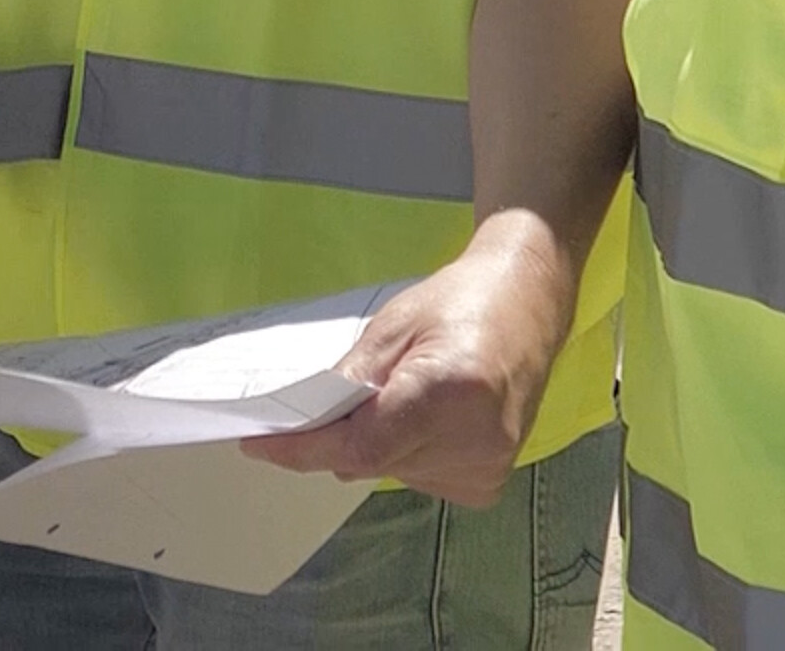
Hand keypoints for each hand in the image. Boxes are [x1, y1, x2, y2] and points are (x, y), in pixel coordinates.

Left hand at [241, 226, 577, 503]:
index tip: (258, 444)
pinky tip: (421, 416)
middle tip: (319, 406)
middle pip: (371, 460)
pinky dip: (400, 451)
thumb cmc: (459, 303)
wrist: (526, 305)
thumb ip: (348, 382)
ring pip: (389, 471)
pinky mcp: (488, 482)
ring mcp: (487, 467)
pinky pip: (415, 476)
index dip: (305, 448)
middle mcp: (476, 440)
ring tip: (396, 394)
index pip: (362, 444)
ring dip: (372, 442)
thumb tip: (305, 428)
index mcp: (452, 391)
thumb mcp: (392, 326)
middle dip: (335, 436)